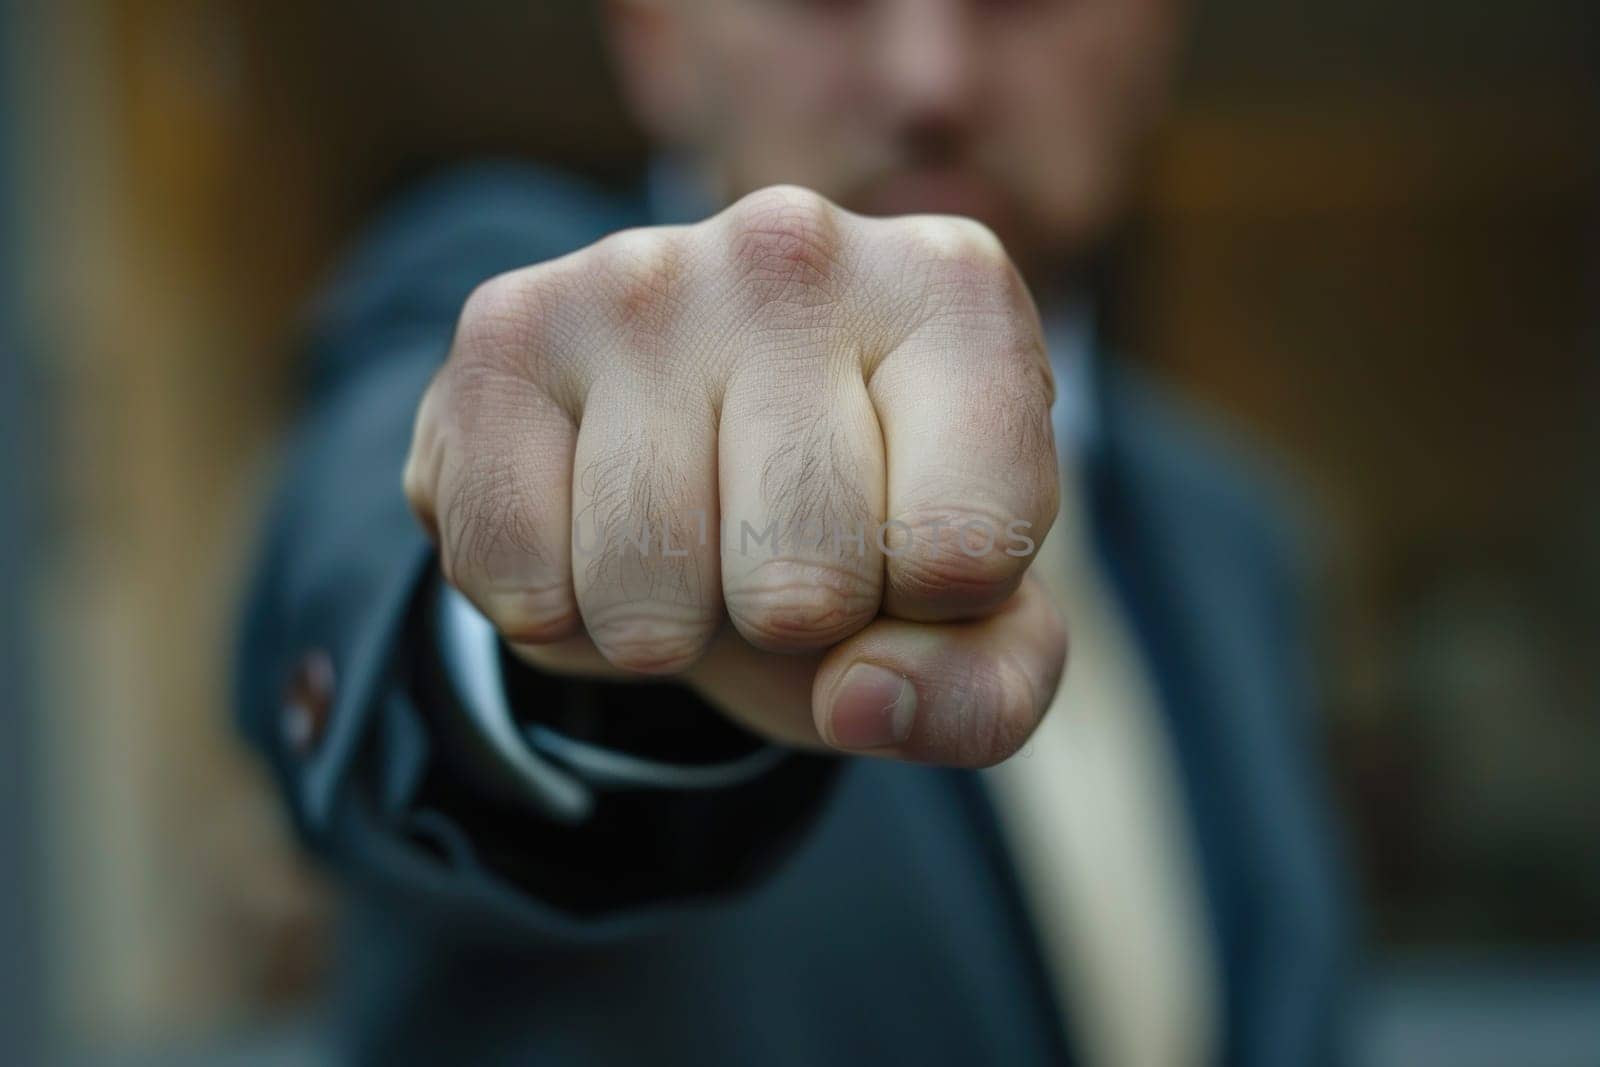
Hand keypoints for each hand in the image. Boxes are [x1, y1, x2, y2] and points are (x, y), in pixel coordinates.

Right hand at [405, 186, 1064, 766]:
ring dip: (664, 627)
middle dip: (789, 624)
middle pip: (804, 579)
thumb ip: (982, 693)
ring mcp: (640, 275)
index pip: (963, 553)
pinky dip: (555, 613)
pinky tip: (592, 526)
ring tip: (689, 538)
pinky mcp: (507, 327)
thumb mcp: (968, 627)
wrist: (702, 454)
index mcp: (957, 294)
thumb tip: (858, 697)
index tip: (911, 554)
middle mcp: (799, 247)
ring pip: (647, 591)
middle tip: (779, 554)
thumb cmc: (860, 529)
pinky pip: (517, 574)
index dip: (928, 614)